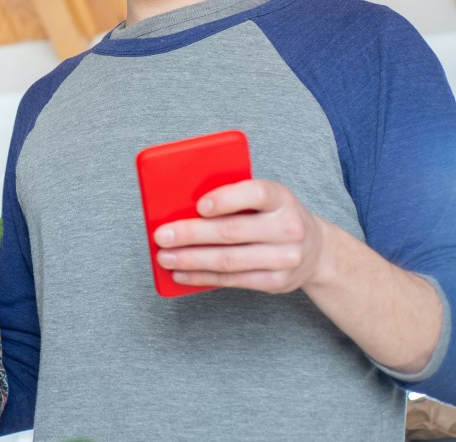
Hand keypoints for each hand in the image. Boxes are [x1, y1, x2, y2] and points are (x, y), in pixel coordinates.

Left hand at [153, 179, 326, 292]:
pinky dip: (202, 277)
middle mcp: (288, 227)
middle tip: (161, 236)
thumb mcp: (263, 199)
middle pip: (232, 231)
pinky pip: (232, 280)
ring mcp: (285, 258)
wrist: (315, 250)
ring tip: (164, 257)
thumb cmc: (272, 216)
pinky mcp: (276, 282)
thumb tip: (180, 206)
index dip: (226, 199)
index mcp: (281, 198)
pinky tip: (181, 274)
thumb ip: (232, 197)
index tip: (199, 206)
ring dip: (190, 260)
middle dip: (190, 234)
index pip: (255, 194)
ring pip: (229, 260)